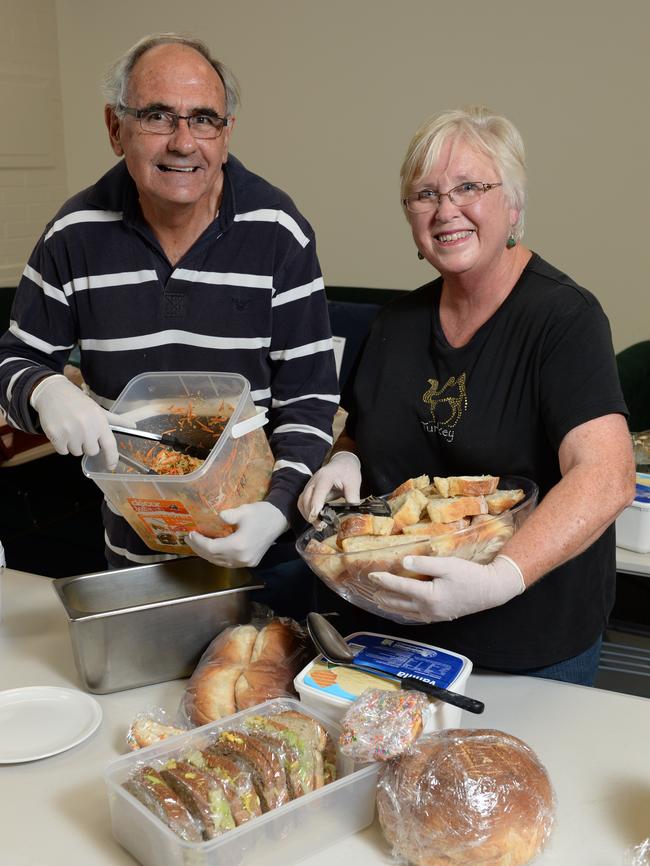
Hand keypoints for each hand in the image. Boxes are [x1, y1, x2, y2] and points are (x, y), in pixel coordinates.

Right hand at [30, 374, 125, 468]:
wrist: (52, 393)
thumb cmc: (78, 402)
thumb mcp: (98, 409)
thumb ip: (116, 420)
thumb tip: (133, 425)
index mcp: (99, 422)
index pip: (110, 445)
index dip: (112, 458)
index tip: (111, 466)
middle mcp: (86, 428)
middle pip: (92, 451)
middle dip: (88, 445)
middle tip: (83, 432)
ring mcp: (70, 433)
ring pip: (76, 452)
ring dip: (74, 445)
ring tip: (71, 429)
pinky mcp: (55, 436)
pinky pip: (63, 451)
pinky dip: (62, 445)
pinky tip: (62, 431)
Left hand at [187, 501, 289, 568]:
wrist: (280, 520)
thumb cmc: (261, 513)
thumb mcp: (244, 510)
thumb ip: (228, 515)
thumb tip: (217, 516)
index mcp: (239, 545)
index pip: (212, 548)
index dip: (198, 542)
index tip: (190, 534)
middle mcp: (241, 558)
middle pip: (214, 557)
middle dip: (199, 549)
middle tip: (189, 539)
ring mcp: (246, 562)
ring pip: (220, 562)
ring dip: (207, 554)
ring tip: (197, 544)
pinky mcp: (250, 562)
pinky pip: (228, 563)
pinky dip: (217, 557)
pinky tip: (212, 549)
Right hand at [298, 451, 361, 522]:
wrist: (342, 463)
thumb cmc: (348, 471)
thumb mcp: (354, 483)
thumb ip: (352, 498)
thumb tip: (353, 514)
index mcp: (326, 477)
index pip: (318, 492)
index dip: (315, 505)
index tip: (315, 516)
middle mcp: (314, 481)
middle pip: (306, 498)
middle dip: (311, 514)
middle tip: (321, 526)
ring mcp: (309, 485)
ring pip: (302, 501)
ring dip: (307, 514)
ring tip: (318, 525)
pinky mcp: (308, 490)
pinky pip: (302, 502)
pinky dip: (305, 512)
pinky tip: (314, 519)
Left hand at [369, 554, 525, 622]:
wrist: (491, 590)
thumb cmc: (470, 575)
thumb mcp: (447, 564)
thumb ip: (424, 563)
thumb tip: (404, 562)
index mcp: (429, 596)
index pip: (400, 587)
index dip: (384, 580)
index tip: (372, 575)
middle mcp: (429, 609)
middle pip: (399, 603)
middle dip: (384, 596)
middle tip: (371, 590)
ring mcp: (435, 615)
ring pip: (407, 612)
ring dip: (392, 607)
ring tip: (381, 601)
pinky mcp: (441, 616)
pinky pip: (417, 616)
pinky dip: (405, 612)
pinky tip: (403, 609)